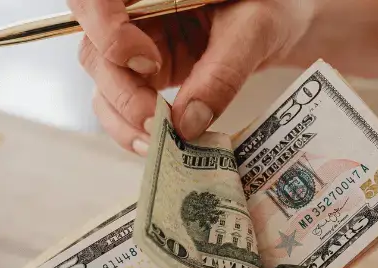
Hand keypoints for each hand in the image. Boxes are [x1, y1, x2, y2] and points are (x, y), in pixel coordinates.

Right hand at [69, 0, 312, 152]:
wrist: (281, 23)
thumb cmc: (269, 9)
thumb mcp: (254, 30)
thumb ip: (222, 72)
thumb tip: (186, 124)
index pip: (96, 1)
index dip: (106, 31)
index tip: (148, 61)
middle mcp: (132, 13)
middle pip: (95, 49)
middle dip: (121, 91)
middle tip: (156, 123)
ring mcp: (133, 46)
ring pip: (104, 82)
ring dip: (123, 118)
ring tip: (156, 143)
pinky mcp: (143, 76)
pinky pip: (121, 103)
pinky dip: (133, 128)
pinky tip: (158, 144)